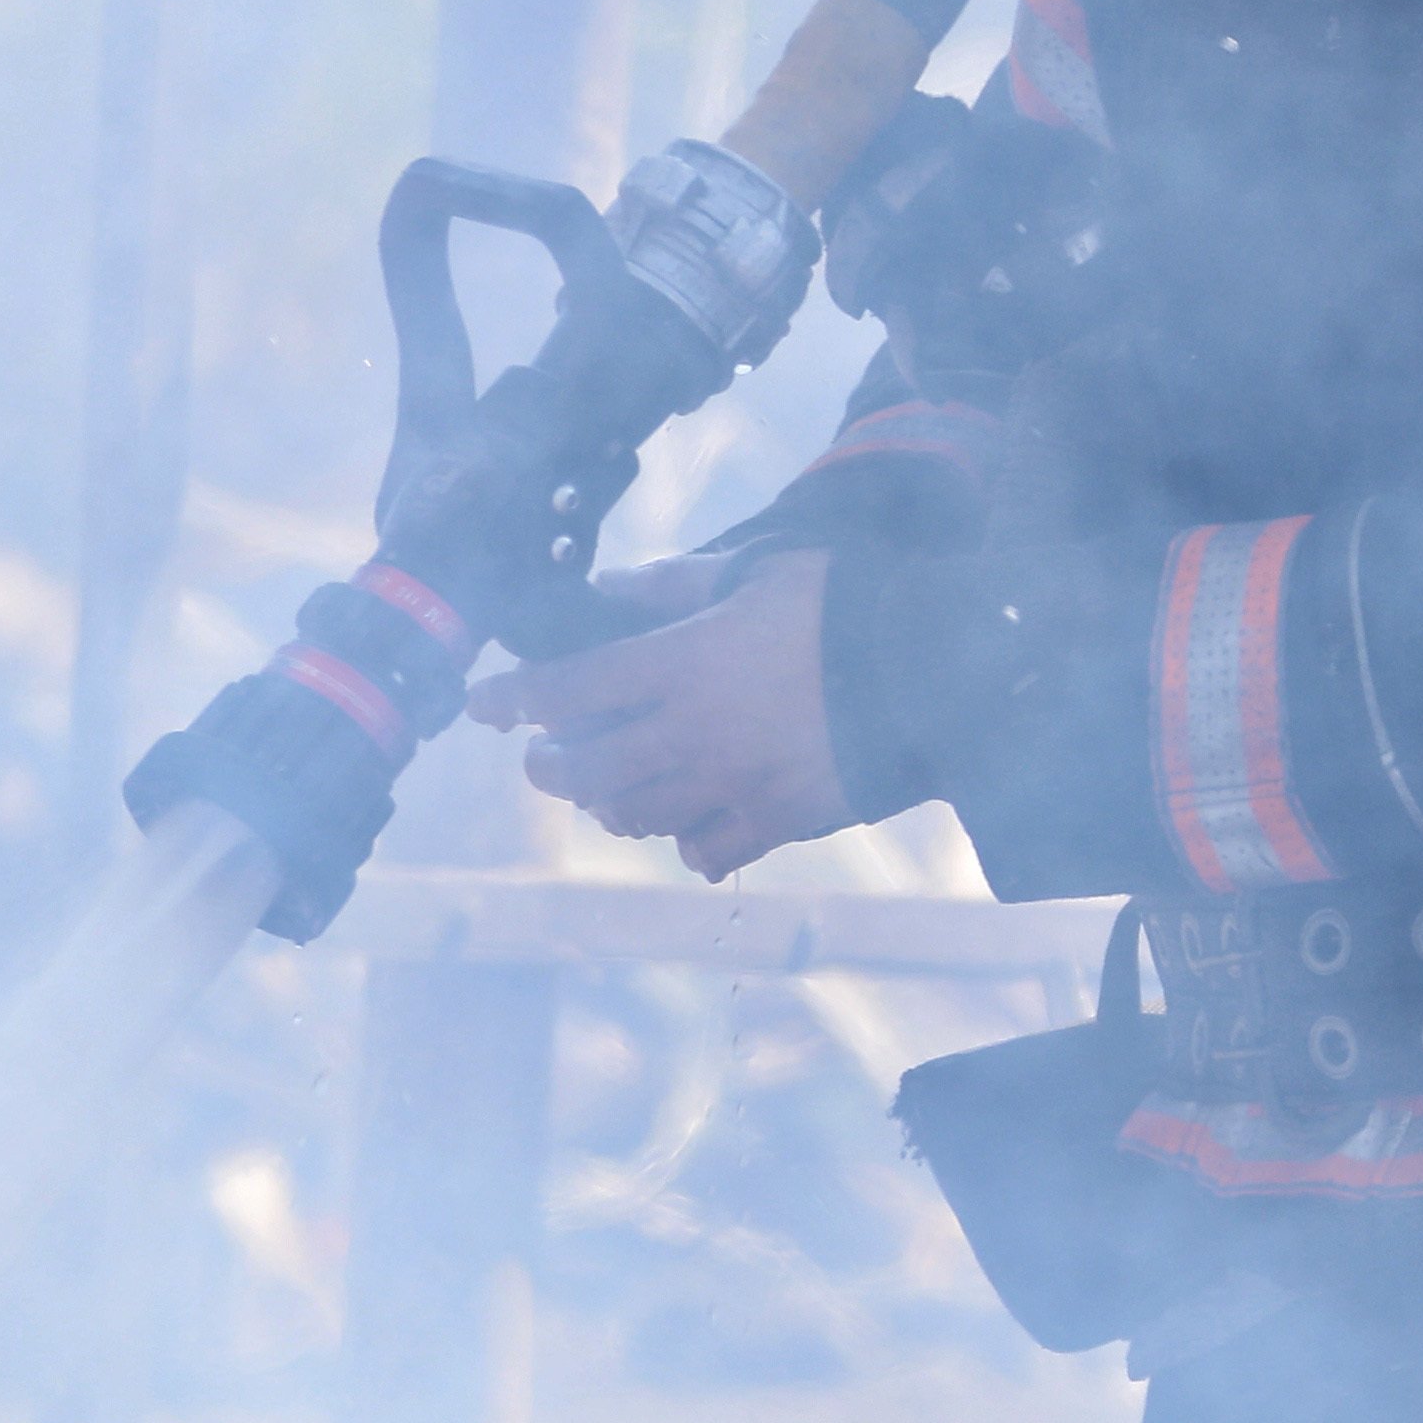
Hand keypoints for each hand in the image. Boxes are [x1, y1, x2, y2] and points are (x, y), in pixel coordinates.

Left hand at [469, 555, 858, 878]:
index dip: (511, 698)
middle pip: (583, 771)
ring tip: (612, 783)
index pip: (566, 689)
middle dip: (549, 764)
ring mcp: (734, 785)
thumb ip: (674, 583)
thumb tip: (611, 588)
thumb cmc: (844, 604)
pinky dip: (687, 838)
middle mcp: (694, 734)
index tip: (485, 702)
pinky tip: (691, 817)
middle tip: (545, 752)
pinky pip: (706, 849)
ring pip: (635, 816)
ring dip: (611, 801)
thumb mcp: (756, 572)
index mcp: (681, 663)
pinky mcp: (778, 820)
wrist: (936, 668)